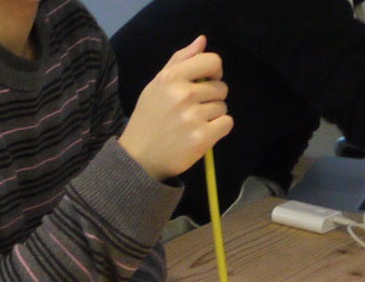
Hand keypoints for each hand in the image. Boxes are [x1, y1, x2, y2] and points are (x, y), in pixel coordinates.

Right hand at [118, 36, 231, 181]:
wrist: (138, 158)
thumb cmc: (148, 118)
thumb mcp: (157, 85)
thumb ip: (180, 60)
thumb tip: (203, 40)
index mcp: (171, 78)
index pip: (212, 61)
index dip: (214, 71)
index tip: (207, 81)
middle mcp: (183, 94)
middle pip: (220, 87)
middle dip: (211, 97)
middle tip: (192, 109)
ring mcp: (193, 117)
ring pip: (223, 107)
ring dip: (213, 115)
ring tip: (193, 123)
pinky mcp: (202, 138)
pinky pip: (227, 123)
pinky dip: (218, 129)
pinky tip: (201, 133)